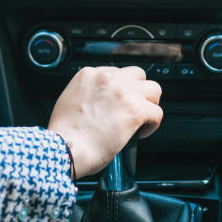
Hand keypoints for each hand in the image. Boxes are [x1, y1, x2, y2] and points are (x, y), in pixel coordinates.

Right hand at [47, 66, 162, 178]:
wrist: (65, 148)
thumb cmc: (65, 134)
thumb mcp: (69, 100)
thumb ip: (87, 92)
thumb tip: (102, 100)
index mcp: (89, 74)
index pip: (116, 72)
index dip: (120, 89)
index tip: (118, 102)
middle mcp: (107, 78)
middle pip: (137, 75)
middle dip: (138, 91)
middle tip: (132, 107)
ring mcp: (123, 92)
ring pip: (153, 89)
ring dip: (149, 104)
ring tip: (141, 118)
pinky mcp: (135, 110)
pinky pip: (157, 112)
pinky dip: (152, 124)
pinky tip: (141, 132)